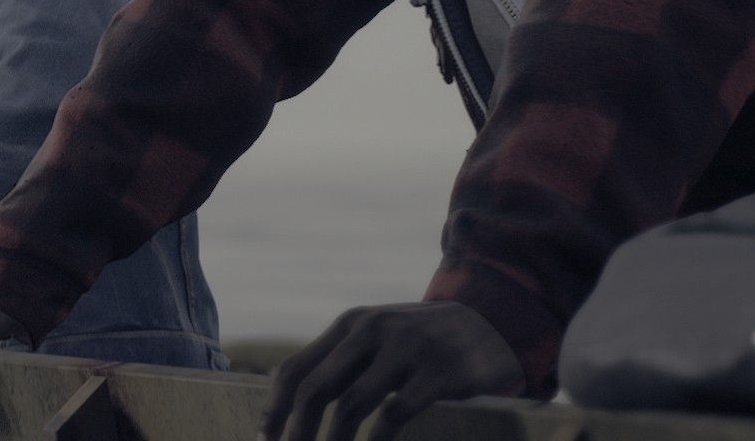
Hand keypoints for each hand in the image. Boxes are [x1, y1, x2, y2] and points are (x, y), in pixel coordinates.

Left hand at [259, 302, 522, 440]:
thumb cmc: (420, 344)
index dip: (275, 408)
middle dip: (297, 432)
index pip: (296, 368)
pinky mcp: (438, 371)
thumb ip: (341, 363)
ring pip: (351, 404)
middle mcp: (371, 330)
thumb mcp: (378, 340)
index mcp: (350, 325)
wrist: (490, 326)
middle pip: (316, 389)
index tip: (264, 440)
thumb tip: (290, 403)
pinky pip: (395, 413)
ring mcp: (406, 348)